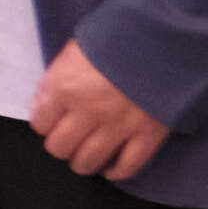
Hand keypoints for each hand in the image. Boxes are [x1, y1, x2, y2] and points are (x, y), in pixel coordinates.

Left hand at [26, 39, 170, 183]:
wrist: (167, 37)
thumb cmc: (119, 38)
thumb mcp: (76, 49)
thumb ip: (55, 78)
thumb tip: (40, 106)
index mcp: (65, 88)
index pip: (40, 124)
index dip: (45, 123)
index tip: (53, 121)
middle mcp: (88, 112)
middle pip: (59, 148)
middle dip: (62, 144)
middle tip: (70, 137)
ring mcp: (119, 126)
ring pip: (87, 162)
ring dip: (83, 161)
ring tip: (87, 153)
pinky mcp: (148, 134)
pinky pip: (126, 167)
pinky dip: (116, 171)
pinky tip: (111, 166)